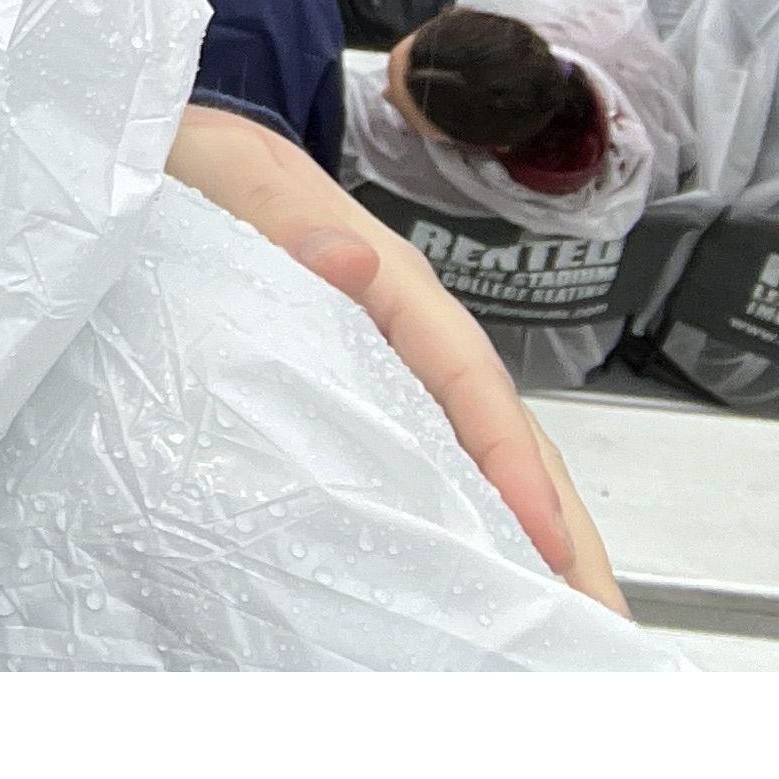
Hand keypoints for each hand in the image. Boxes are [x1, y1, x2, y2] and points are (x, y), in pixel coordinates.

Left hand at [163, 105, 626, 612]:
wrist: (175, 148)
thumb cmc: (204, 162)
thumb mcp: (229, 171)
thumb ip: (276, 211)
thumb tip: (346, 262)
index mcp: (388, 282)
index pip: (468, 378)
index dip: (510, 461)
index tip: (548, 541)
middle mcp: (407, 328)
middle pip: (504, 432)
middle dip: (564, 529)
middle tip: (603, 625)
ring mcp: (390, 362)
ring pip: (478, 456)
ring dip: (530, 540)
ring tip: (562, 631)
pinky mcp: (356, 389)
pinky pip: (428, 461)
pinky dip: (466, 524)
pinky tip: (472, 584)